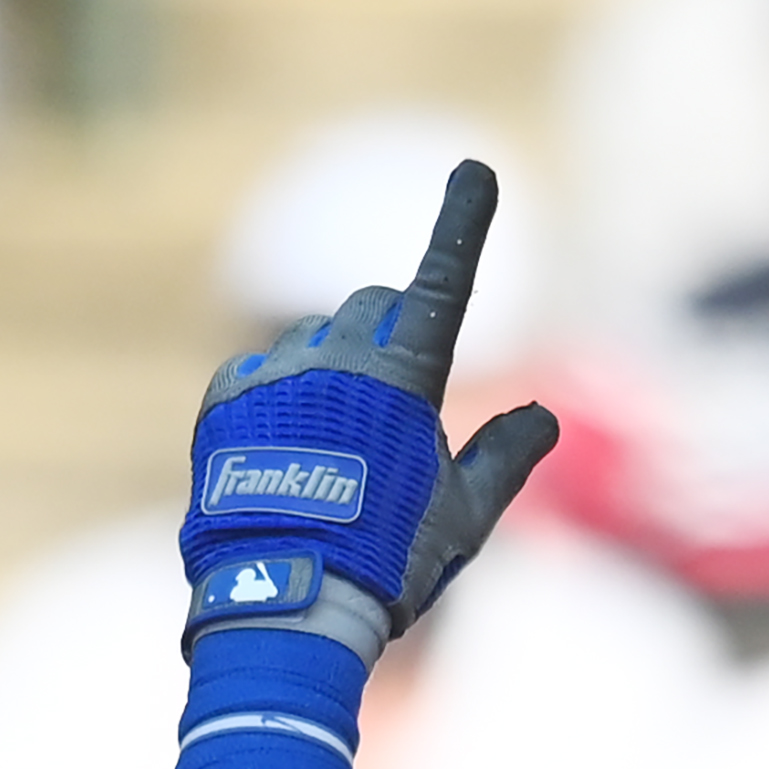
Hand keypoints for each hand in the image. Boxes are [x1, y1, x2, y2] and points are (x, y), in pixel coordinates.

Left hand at [178, 160, 559, 659]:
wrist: (287, 600)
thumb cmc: (391, 559)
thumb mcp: (466, 515)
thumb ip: (506, 455)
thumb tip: (542, 413)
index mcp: (405, 376)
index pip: (445, 283)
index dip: (464, 224)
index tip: (476, 169)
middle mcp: (337, 356)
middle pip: (374, 305)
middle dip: (394, 330)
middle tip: (401, 400)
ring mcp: (276, 372)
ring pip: (318, 339)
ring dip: (338, 370)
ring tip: (341, 450)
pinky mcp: (226, 396)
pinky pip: (264, 370)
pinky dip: (285, 393)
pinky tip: (292, 449)